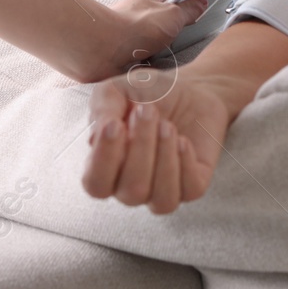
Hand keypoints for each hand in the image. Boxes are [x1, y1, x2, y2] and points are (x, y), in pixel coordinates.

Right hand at [81, 65, 241, 213]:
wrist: (189, 90)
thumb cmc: (147, 95)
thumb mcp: (117, 90)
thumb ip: (102, 109)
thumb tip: (95, 139)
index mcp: (106, 169)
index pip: (96, 184)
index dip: (104, 159)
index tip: (116, 124)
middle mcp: (131, 187)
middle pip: (132, 190)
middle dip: (141, 147)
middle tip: (148, 111)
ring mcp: (162, 190)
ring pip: (162, 198)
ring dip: (165, 158)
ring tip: (167, 125)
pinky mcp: (192, 186)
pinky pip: (190, 190)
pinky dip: (186, 164)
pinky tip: (183, 140)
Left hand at [104, 0, 207, 76]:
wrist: (101, 51)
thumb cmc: (133, 28)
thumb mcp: (172, 15)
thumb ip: (189, 10)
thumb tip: (200, 2)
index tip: (207, 4)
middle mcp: (139, 10)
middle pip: (167, 14)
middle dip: (180, 25)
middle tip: (191, 34)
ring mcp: (131, 30)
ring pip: (156, 36)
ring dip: (166, 45)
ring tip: (174, 54)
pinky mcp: (125, 49)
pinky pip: (146, 53)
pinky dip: (154, 59)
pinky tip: (158, 65)